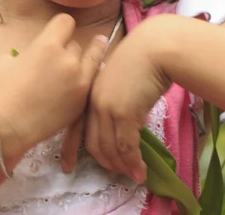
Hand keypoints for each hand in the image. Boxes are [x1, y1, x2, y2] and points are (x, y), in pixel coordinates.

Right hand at [0, 13, 107, 156]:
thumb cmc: (1, 91)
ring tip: (81, 62)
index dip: (61, 26)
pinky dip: (87, 78)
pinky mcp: (82, 99)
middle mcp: (67, 58)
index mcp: (47, 45)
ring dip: (80, 62)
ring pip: (88, 61)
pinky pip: (91, 81)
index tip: (59, 31)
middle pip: (75, 44)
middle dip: (66, 49)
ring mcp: (79, 80)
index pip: (65, 21)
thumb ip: (26, 51)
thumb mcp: (6, 59)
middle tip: (55, 62)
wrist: (6, 126)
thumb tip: (33, 54)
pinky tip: (86, 76)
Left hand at [61, 16, 170, 183]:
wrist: (155, 47)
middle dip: (105, 163)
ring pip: (109, 148)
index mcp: (90, 90)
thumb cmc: (143, 57)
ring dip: (121, 167)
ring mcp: (107, 107)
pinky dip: (133, 163)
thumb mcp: (121, 79)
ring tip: (132, 176)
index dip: (70, 147)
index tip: (68, 166)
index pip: (76, 124)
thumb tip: (127, 123)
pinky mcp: (124, 113)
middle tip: (117, 174)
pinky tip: (141, 172)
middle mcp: (94, 100)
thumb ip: (116, 99)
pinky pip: (126, 147)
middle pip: (93, 142)